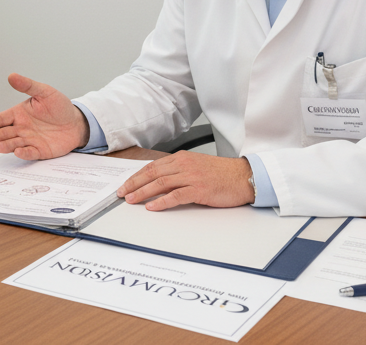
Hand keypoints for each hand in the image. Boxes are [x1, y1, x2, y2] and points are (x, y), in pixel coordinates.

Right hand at [0, 73, 90, 159]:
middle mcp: (22, 128)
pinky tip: (18, 152)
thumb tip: (12, 76)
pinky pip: (30, 152)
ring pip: (14, 144)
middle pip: (4, 133)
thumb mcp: (44, 92)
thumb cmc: (60, 107)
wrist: (76, 122)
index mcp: (20, 114)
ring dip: (6, 146)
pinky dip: (24, 153)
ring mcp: (30, 140)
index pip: (2, 119)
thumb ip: (28, 85)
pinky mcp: (40, 150)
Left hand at [116, 151, 253, 210]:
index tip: (125, 184)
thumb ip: (179, 171)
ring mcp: (191, 177)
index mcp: (182, 158)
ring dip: (143, 192)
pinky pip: (176, 196)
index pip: (152, 166)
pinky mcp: (199, 190)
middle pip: (152, 173)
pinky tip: (152, 206)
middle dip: (134, 183)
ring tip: (131, 199)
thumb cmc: (222, 174)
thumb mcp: (196, 167)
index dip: (136, 176)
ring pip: (161, 183)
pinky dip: (162, 201)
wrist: (244, 177)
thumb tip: (158, 181)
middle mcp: (184, 165)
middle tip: (122, 193)